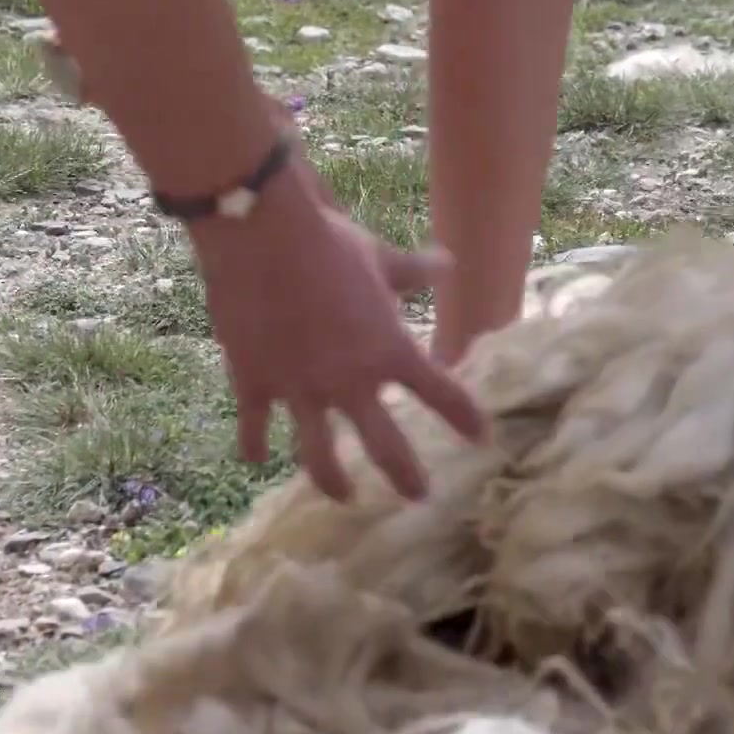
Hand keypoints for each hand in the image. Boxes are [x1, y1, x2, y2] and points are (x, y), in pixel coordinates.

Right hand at [185, 159, 486, 501]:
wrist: (263, 237)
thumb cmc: (330, 243)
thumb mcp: (380, 258)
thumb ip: (414, 271)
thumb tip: (448, 263)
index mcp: (389, 350)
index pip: (441, 394)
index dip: (463, 417)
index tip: (480, 437)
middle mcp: (351, 382)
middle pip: (386, 447)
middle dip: (406, 477)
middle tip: (418, 496)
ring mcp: (301, 390)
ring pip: (319, 455)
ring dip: (334, 481)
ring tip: (344, 496)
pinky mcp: (255, 384)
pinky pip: (254, 426)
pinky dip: (253, 444)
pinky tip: (254, 459)